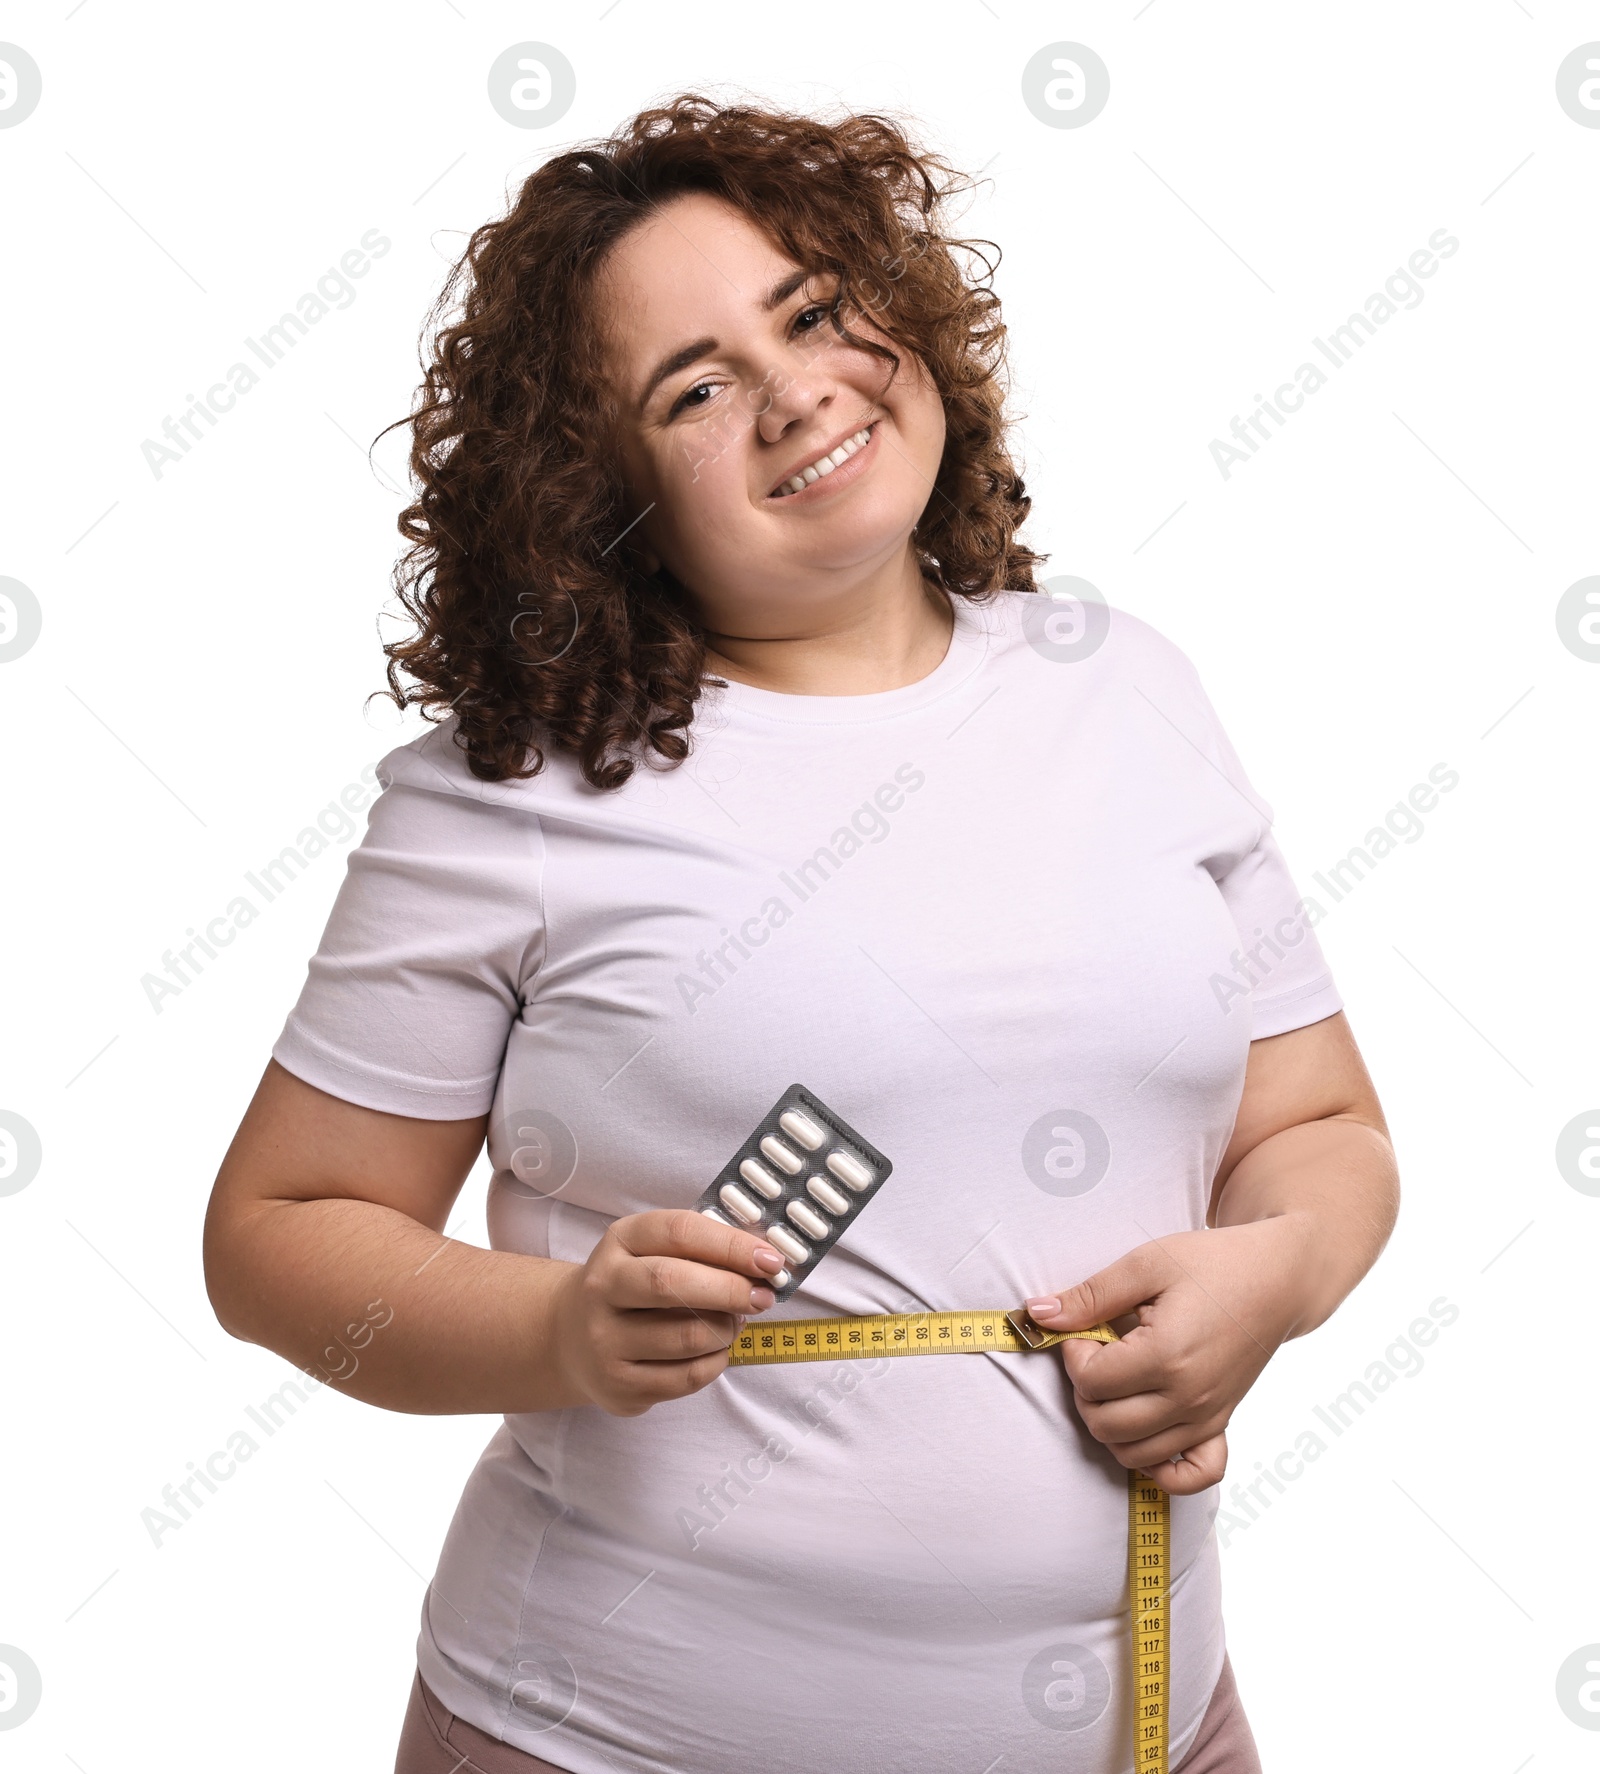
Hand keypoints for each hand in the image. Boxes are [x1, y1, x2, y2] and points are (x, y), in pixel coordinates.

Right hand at [550, 1209, 784, 1415]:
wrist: (572, 1336)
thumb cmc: (634, 1286)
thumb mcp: (653, 1250)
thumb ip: (702, 1249)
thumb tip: (765, 1264)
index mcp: (619, 1242)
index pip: (678, 1232)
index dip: (730, 1245)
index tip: (769, 1260)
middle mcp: (602, 1287)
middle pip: (673, 1283)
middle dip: (731, 1289)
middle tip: (763, 1296)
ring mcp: (605, 1340)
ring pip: (686, 1337)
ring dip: (727, 1329)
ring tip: (735, 1321)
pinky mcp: (618, 1385)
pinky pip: (686, 1377)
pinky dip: (715, 1361)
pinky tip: (716, 1349)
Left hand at [1025, 1218, 1314, 1494]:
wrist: (1277, 1280)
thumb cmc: (1213, 1265)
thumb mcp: (1146, 1264)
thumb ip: (1090, 1295)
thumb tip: (1038, 1314)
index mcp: (1167, 1355)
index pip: (1091, 1381)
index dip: (1074, 1353)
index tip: (1086, 1329)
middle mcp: (1188, 1398)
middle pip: (1104, 1425)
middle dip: (1085, 1389)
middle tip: (1098, 1353)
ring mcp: (1206, 1418)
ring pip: (1132, 1455)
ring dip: (1109, 1423)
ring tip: (1118, 1381)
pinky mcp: (1219, 1426)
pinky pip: (1189, 1475)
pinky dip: (1159, 1467)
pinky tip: (1144, 1430)